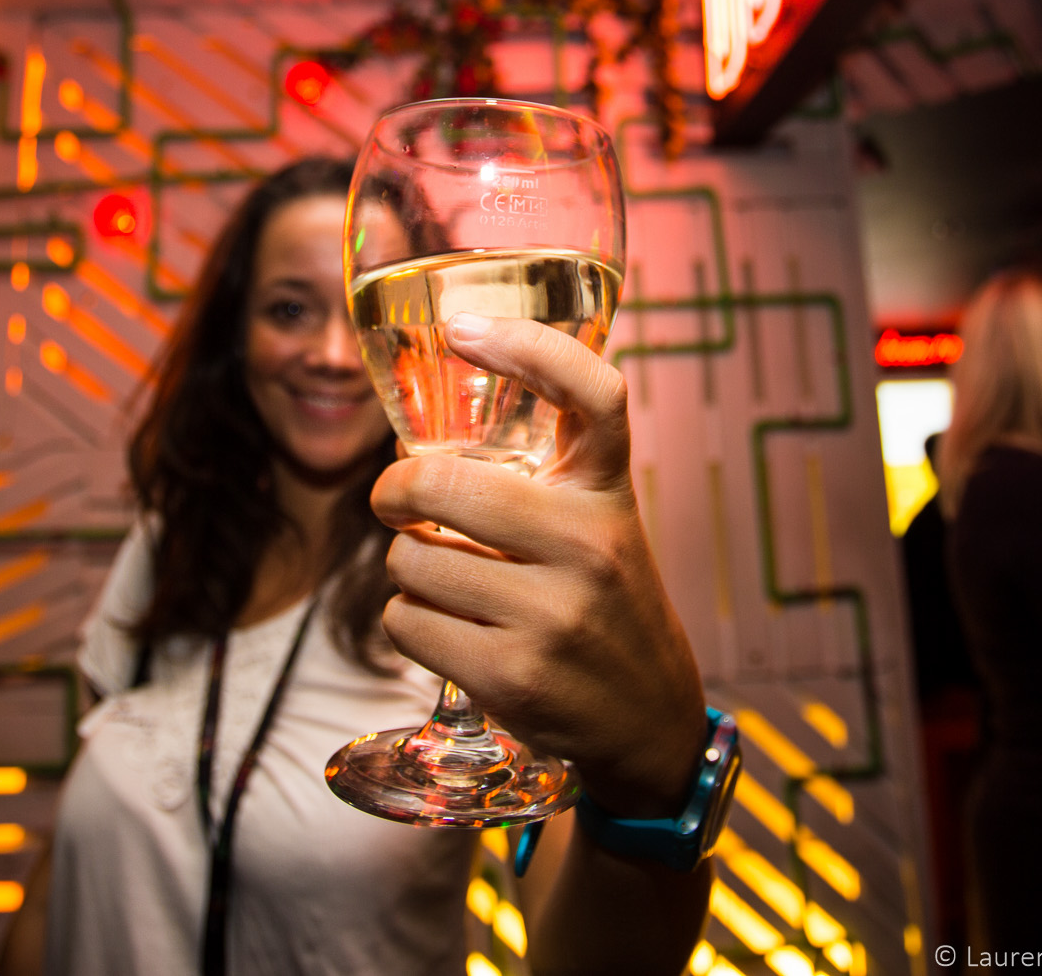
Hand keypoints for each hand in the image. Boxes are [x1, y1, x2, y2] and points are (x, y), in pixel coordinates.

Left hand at [372, 313, 707, 817]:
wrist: (647, 715)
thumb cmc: (602, 598)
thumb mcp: (597, 520)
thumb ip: (539, 473)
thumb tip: (415, 440)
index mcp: (609, 491)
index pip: (593, 393)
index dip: (528, 346)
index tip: (462, 327)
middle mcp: (589, 545)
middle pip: (440, 486)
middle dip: (395, 493)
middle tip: (395, 501)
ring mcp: (554, 615)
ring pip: (409, 561)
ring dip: (407, 569)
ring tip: (448, 582)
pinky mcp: (515, 677)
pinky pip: (405, 624)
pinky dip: (409, 622)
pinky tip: (449, 628)